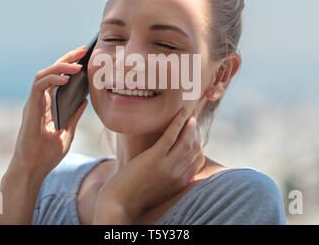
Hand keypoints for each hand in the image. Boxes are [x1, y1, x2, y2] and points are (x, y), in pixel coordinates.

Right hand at [9, 45, 88, 179]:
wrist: (33, 170)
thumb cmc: (47, 154)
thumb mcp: (67, 132)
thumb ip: (74, 116)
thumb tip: (84, 101)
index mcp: (48, 105)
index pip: (58, 78)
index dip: (70, 65)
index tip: (85, 56)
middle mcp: (39, 101)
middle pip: (51, 72)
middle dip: (67, 58)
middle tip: (84, 50)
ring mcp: (33, 104)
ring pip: (42, 75)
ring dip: (59, 66)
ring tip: (77, 65)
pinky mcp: (30, 109)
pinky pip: (38, 87)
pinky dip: (51, 79)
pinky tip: (66, 79)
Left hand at [93, 108, 204, 223]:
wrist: (119, 204)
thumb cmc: (135, 196)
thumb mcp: (160, 189)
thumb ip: (170, 177)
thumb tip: (172, 163)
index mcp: (181, 183)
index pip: (198, 160)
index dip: (199, 144)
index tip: (195, 132)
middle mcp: (178, 174)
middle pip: (195, 148)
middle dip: (196, 132)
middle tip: (194, 118)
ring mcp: (167, 166)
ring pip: (186, 141)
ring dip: (190, 125)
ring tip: (190, 114)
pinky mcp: (154, 158)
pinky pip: (171, 136)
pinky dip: (178, 122)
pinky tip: (180, 113)